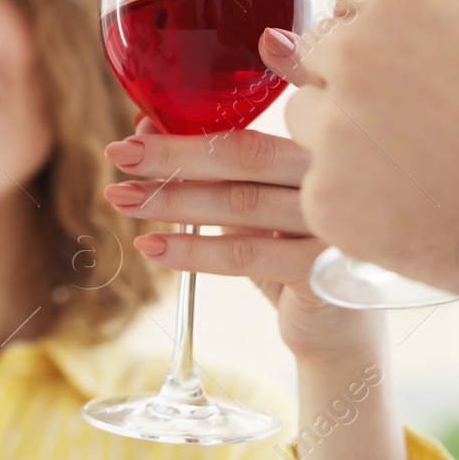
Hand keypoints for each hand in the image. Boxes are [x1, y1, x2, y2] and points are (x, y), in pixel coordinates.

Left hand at [104, 116, 381, 363]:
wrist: (341, 332)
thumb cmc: (290, 252)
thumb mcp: (254, 205)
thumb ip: (214, 168)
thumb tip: (145, 128)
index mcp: (320, 149)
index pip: (248, 129)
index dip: (188, 129)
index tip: (136, 130)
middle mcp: (335, 177)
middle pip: (244, 156)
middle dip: (172, 156)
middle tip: (118, 155)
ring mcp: (335, 222)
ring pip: (239, 203)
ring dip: (171, 202)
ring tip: (122, 199)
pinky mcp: (324, 269)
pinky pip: (246, 253)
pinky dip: (192, 251)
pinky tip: (152, 247)